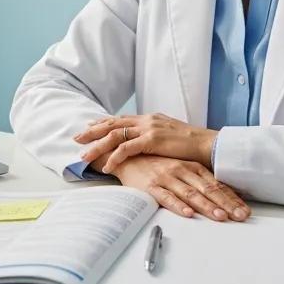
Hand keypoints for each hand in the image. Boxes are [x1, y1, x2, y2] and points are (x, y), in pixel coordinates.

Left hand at [74, 112, 217, 172]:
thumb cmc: (190, 144)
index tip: (89, 126)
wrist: (207, 144)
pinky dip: (114, 157)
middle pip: (112, 124)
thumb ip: (154, 135)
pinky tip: (106, 166)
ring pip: (115, 136)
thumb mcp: (169, 135)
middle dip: (92, 131)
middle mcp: (146, 120)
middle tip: (76, 138)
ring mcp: (148, 129)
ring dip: (98, 146)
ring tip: (84, 156)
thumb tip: (144, 141)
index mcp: (149, 118)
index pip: (121, 119)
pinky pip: (127, 149)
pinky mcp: (152, 140)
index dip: (103, 122)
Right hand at [110, 154, 249, 221]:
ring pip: (190, 194)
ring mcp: (165, 178)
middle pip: (207, 189)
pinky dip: (177, 205)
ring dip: (206, 206)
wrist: (124, 154)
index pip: (215, 184)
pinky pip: (165, 197)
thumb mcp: (178, 165)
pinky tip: (188, 214)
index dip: (231, 198)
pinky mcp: (150, 186)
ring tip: (220, 217)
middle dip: (226, 204)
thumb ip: (197, 178)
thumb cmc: (155, 162)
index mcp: (189, 166)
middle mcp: (180, 170)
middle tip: (240, 217)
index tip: (245, 211)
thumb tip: (222, 193)